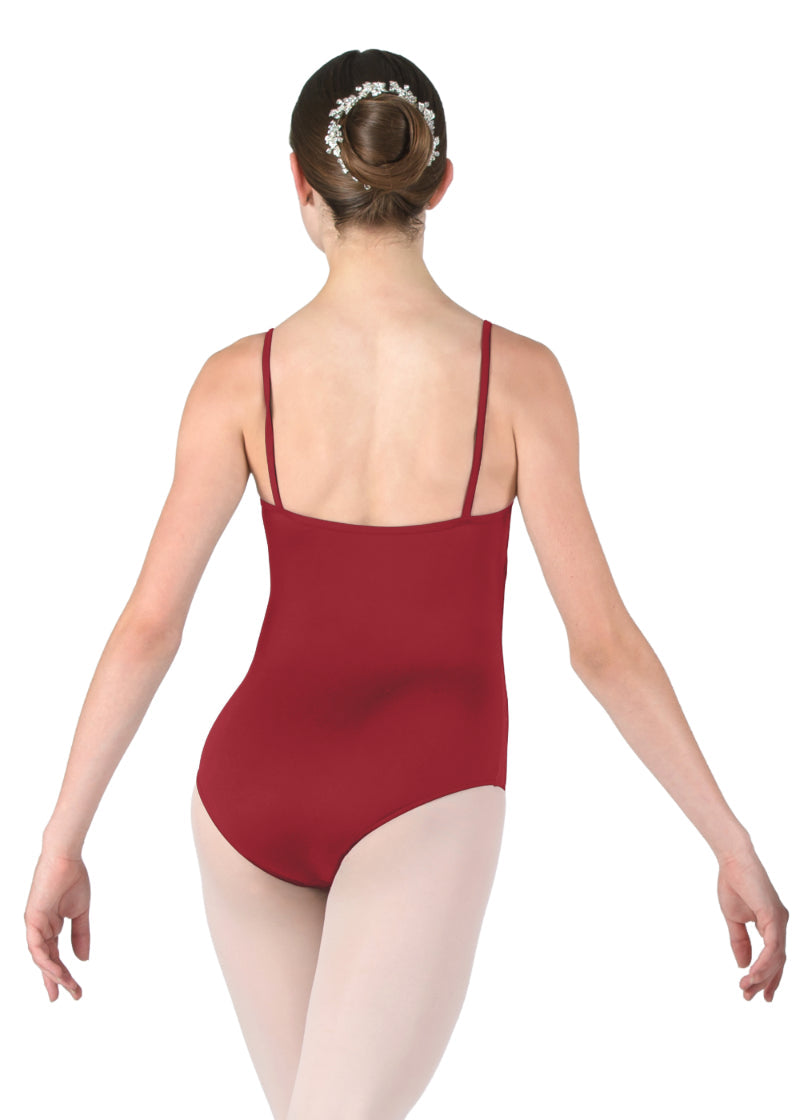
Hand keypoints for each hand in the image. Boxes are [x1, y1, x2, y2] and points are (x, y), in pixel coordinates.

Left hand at [24, 848, 89, 1000]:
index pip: (54, 956)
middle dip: (56, 981)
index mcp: (50, 926)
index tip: (73, 990)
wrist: (66, 858)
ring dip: (53, 974)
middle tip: (68, 997)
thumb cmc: (73, 879)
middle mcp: (39, 928)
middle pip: (46, 961)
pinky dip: (46, 961)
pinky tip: (57, 972)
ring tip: (67, 987)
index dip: (62, 974)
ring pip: (41, 957)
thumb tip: (83, 959)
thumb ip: (81, 935)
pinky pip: (37, 946)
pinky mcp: (31, 919)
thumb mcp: (80, 913)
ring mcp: (34, 925)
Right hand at [716, 846, 788, 1001]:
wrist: (732, 860)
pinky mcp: (774, 916)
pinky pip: (773, 947)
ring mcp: (780, 920)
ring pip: (777, 957)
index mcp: (773, 923)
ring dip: (762, 976)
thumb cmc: (733, 883)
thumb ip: (740, 942)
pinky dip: (764, 963)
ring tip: (746, 988)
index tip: (758, 994)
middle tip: (749, 997)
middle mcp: (781, 923)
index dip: (768, 977)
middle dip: (765, 982)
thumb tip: (742, 965)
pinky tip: (753, 974)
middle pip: (778, 961)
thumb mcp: (734, 919)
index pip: (775, 957)